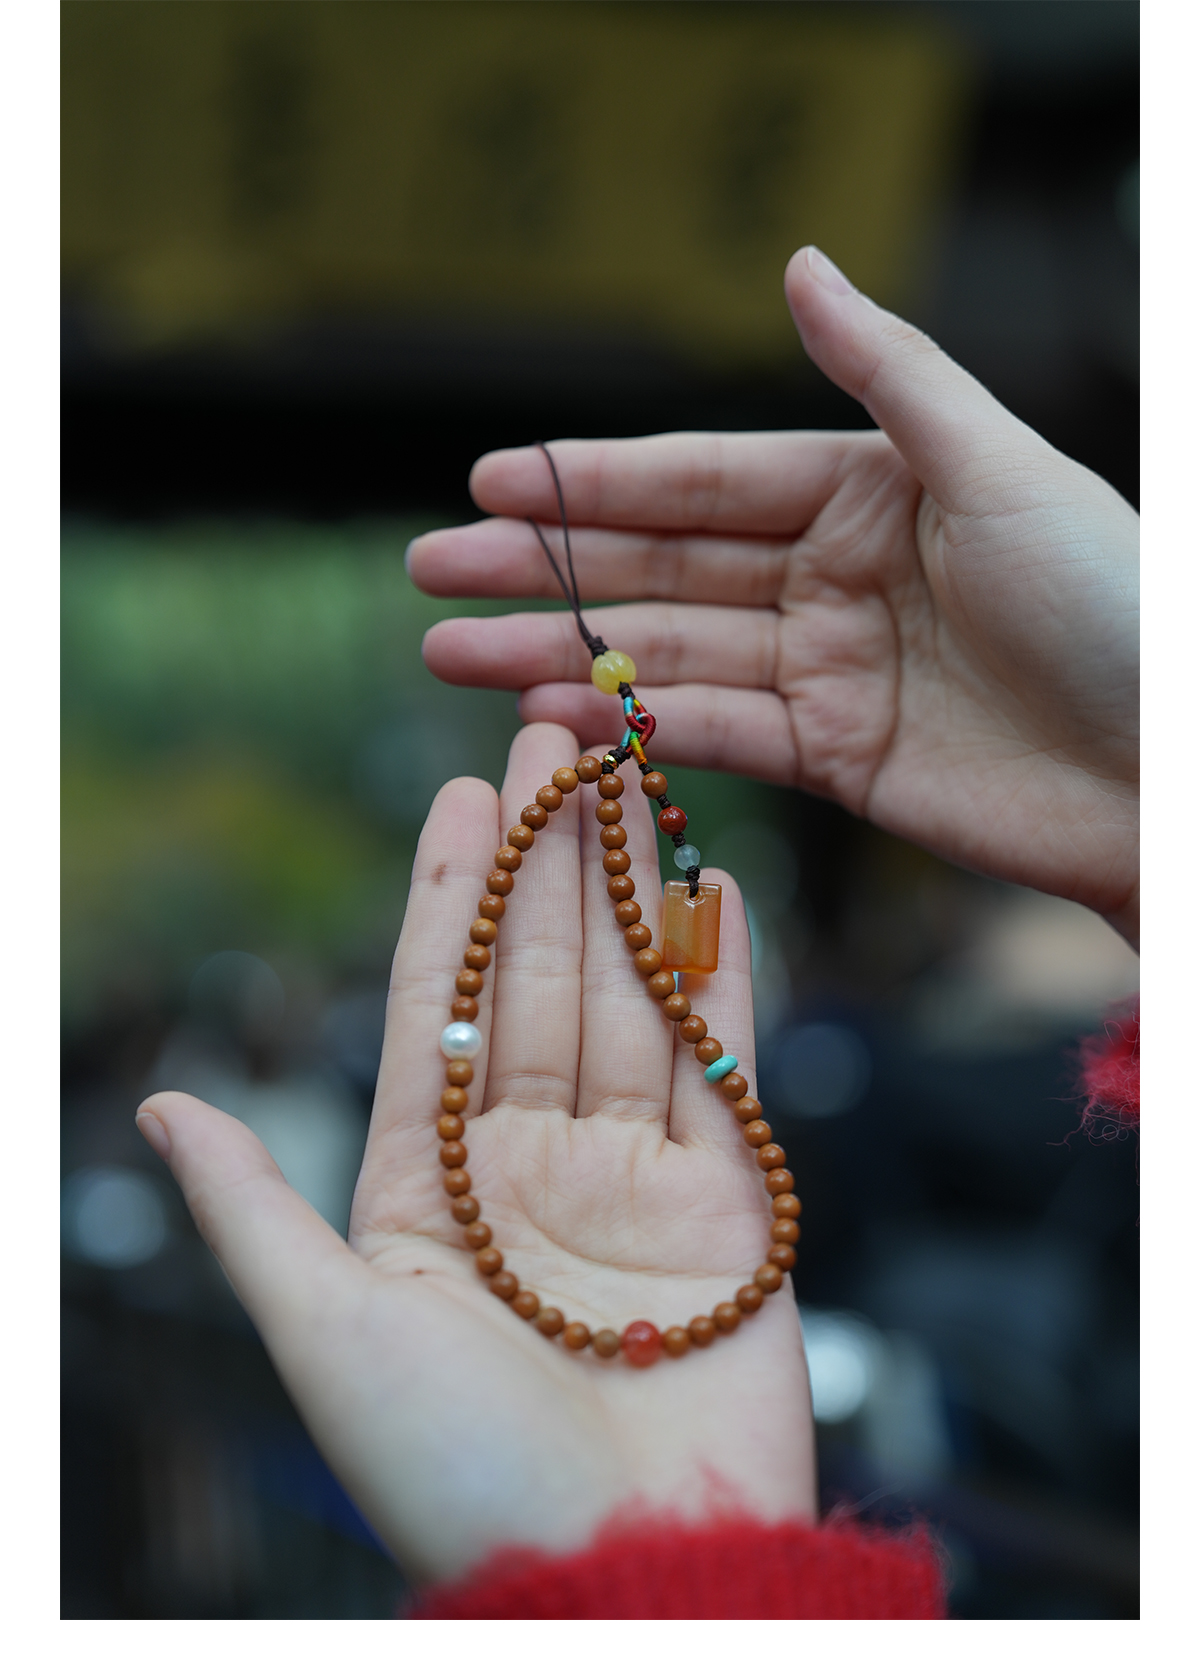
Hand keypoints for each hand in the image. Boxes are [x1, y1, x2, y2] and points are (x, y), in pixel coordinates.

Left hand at [136, 723, 815, 1585]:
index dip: (452, 893)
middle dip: (548, 856)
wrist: (629, 1576)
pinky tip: (713, 890)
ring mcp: (633, 1178)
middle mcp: (530, 1167)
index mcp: (429, 1186)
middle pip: (542, 979)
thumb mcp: (327, 1333)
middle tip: (559, 738)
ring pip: (631, 999)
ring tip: (634, 780)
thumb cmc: (455, 1475)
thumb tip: (163, 1105)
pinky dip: (724, 974)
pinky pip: (722, 1063)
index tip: (465, 794)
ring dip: (631, 888)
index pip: (441, 1005)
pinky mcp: (729, 1203)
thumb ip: (252, 1209)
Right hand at [409, 247, 1139, 946]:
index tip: (490, 481)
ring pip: (669, 657)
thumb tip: (797, 264)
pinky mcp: (836, 758)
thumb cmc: (1115, 603)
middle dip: (544, 570)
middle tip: (432, 571)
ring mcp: (829, 671)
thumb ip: (886, 376)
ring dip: (561, 658)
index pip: (703, 480)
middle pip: (663, 569)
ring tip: (454, 654)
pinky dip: (636, 729)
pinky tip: (556, 721)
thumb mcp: (999, 467)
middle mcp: (835, 575)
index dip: (593, 482)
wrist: (1171, 778)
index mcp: (868, 490)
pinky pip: (716, 736)